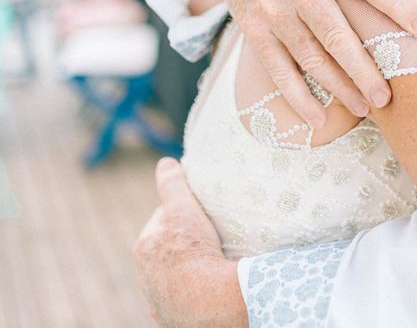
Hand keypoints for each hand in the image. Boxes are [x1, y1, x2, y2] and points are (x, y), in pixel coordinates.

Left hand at [133, 158, 245, 326]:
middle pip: (166, 249)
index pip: (162, 220)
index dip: (181, 212)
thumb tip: (165, 162)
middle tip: (209, 234)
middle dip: (183, 241)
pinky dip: (192, 292)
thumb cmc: (193, 250)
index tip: (199, 211)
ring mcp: (159, 299)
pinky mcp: (174, 317)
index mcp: (144, 247)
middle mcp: (146, 275)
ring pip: (173, 275)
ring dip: (187, 268)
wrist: (207, 299)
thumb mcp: (183, 208)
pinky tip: (207, 286)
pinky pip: (182, 299)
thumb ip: (173, 184)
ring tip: (212, 260)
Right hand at [198, 0, 416, 126]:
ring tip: (366, 108)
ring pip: (312, 58)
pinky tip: (318, 119)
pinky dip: (298, 97)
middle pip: (338, 35)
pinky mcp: (255, 31)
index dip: (398, 3)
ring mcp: (274, 11)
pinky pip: (278, 69)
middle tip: (390, 97)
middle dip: (366, 70)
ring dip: (340, 88)